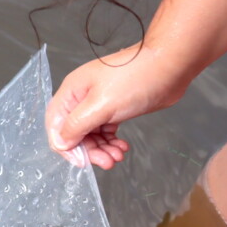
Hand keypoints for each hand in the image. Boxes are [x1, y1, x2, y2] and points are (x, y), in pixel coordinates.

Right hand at [46, 43, 192, 169]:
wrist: (170, 65)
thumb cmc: (136, 78)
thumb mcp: (100, 105)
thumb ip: (76, 126)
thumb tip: (61, 143)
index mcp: (71, 93)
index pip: (56, 126)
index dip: (66, 147)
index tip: (83, 161)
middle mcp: (81, 99)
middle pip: (74, 133)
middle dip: (89, 150)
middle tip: (107, 162)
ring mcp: (97, 104)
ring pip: (90, 135)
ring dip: (102, 149)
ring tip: (117, 156)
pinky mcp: (114, 108)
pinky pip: (104, 131)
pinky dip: (111, 142)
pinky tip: (122, 147)